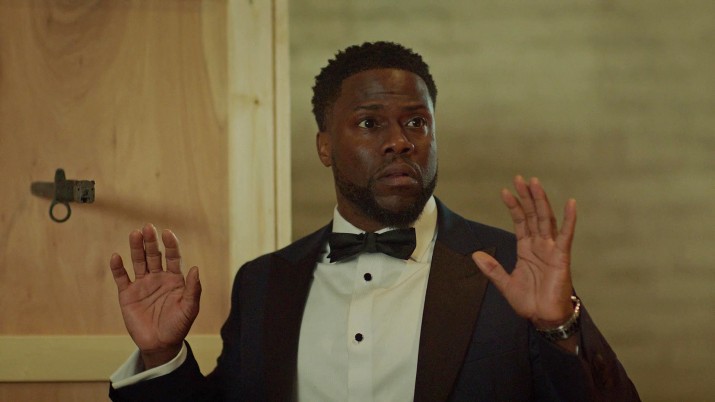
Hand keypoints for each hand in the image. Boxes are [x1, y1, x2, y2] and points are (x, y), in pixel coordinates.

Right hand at [109, 223, 200, 368]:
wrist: (160, 344)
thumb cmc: (178, 326)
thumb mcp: (190, 308)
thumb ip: (193, 289)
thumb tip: (196, 269)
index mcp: (175, 279)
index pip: (173, 257)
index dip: (170, 245)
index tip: (167, 233)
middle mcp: (158, 277)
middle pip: (154, 255)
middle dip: (151, 242)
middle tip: (147, 228)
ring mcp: (142, 284)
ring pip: (139, 262)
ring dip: (136, 248)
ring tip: (135, 234)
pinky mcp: (128, 294)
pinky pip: (122, 278)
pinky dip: (118, 268)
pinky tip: (116, 257)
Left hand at [472, 176, 576, 329]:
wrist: (544, 317)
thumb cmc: (529, 301)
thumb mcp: (505, 284)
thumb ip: (492, 269)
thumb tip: (475, 255)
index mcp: (526, 249)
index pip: (520, 222)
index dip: (514, 206)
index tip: (505, 191)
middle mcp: (539, 245)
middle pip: (533, 215)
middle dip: (527, 197)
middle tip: (520, 178)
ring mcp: (551, 249)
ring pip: (546, 219)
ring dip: (541, 201)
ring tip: (535, 183)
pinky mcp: (562, 256)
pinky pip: (566, 235)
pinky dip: (569, 219)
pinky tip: (570, 203)